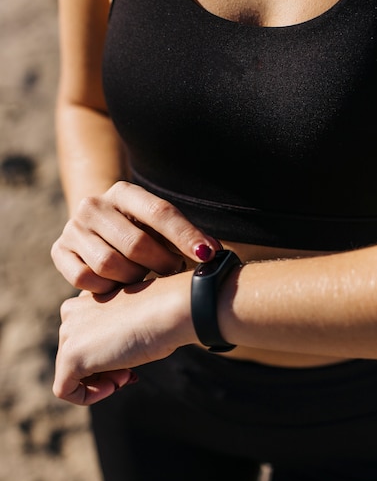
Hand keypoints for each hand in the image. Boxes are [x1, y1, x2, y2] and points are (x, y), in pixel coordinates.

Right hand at [51, 181, 219, 292]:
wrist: (98, 233)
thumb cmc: (141, 233)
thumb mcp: (161, 228)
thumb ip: (187, 238)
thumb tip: (214, 255)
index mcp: (124, 192)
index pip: (160, 212)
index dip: (185, 236)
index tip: (207, 256)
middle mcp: (93, 205)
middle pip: (135, 243)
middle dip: (160, 263)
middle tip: (172, 271)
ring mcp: (73, 228)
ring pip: (109, 264)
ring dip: (134, 278)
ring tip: (144, 277)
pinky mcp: (59, 251)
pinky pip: (85, 279)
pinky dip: (106, 288)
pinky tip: (118, 287)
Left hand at [53, 270, 195, 404]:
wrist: (170, 309)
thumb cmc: (163, 312)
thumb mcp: (134, 319)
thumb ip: (114, 332)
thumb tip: (110, 358)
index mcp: (85, 299)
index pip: (86, 338)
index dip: (109, 355)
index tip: (131, 360)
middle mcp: (70, 313)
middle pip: (78, 356)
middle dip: (105, 370)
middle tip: (131, 371)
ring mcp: (68, 334)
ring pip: (71, 372)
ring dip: (101, 382)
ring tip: (128, 374)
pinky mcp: (71, 357)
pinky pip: (65, 389)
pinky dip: (88, 397)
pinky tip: (114, 386)